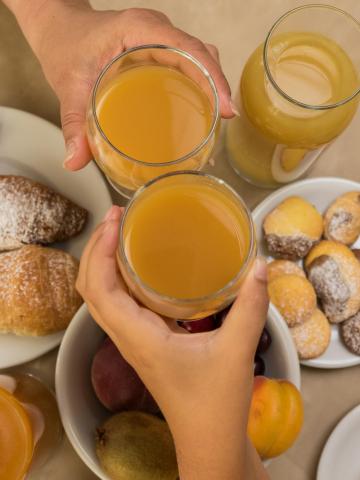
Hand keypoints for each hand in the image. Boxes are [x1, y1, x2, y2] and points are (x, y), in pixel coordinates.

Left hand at [7, 1, 233, 170]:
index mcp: (138, 30)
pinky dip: (200, 83)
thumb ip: (74, 125)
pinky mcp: (158, 49)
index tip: (225, 108)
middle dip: (217, 85)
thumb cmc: (65, 48)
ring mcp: (159, 38)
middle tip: (225, 120)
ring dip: (212, 84)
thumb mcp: (69, 87)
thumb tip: (75, 162)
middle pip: (201, 53)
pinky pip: (188, 62)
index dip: (212, 77)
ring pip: (199, 57)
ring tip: (218, 118)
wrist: (60, 28)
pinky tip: (201, 109)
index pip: (188, 49)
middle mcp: (154, 30)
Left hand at [76, 206, 268, 479]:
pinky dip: (120, 279)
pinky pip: (120, 305)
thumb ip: (250, 307)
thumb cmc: (215, 404)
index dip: (100, 252)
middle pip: (91, 289)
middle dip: (96, 249)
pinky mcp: (144, 342)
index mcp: (138, 337)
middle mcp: (127, 337)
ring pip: (102, 297)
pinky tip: (142, 267)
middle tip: (116, 218)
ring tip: (122, 233)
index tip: (114, 221)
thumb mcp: (236, 351)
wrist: (209, 440)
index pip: (100, 289)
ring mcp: (132, 341)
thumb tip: (258, 266)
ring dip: (104, 263)